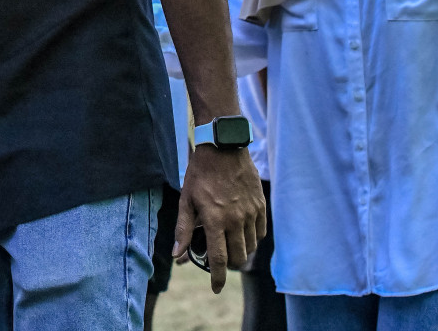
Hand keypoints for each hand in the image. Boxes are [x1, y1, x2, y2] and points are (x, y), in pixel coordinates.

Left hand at [173, 144, 266, 292]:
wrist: (224, 148)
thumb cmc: (200, 174)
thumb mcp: (186, 200)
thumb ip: (183, 229)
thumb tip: (177, 255)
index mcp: (215, 220)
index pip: (219, 259)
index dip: (218, 278)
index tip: (216, 289)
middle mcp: (236, 220)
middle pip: (238, 258)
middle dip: (229, 264)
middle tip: (220, 258)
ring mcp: (251, 213)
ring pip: (250, 247)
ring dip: (240, 251)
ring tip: (229, 243)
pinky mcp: (261, 206)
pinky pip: (261, 233)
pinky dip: (252, 238)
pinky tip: (242, 232)